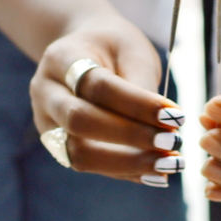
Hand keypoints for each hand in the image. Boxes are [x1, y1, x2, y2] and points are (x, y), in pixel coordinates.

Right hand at [31, 12, 185, 186]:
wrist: (85, 49)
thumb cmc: (114, 47)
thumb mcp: (131, 50)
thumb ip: (141, 85)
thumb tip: (162, 126)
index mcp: (61, 57)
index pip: (96, 86)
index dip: (136, 104)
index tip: (174, 116)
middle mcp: (45, 91)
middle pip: (79, 121)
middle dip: (130, 136)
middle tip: (173, 140)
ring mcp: (45, 121)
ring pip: (78, 153)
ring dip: (127, 163)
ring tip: (169, 163)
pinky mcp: (56, 144)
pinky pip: (89, 165)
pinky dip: (124, 171)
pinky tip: (156, 173)